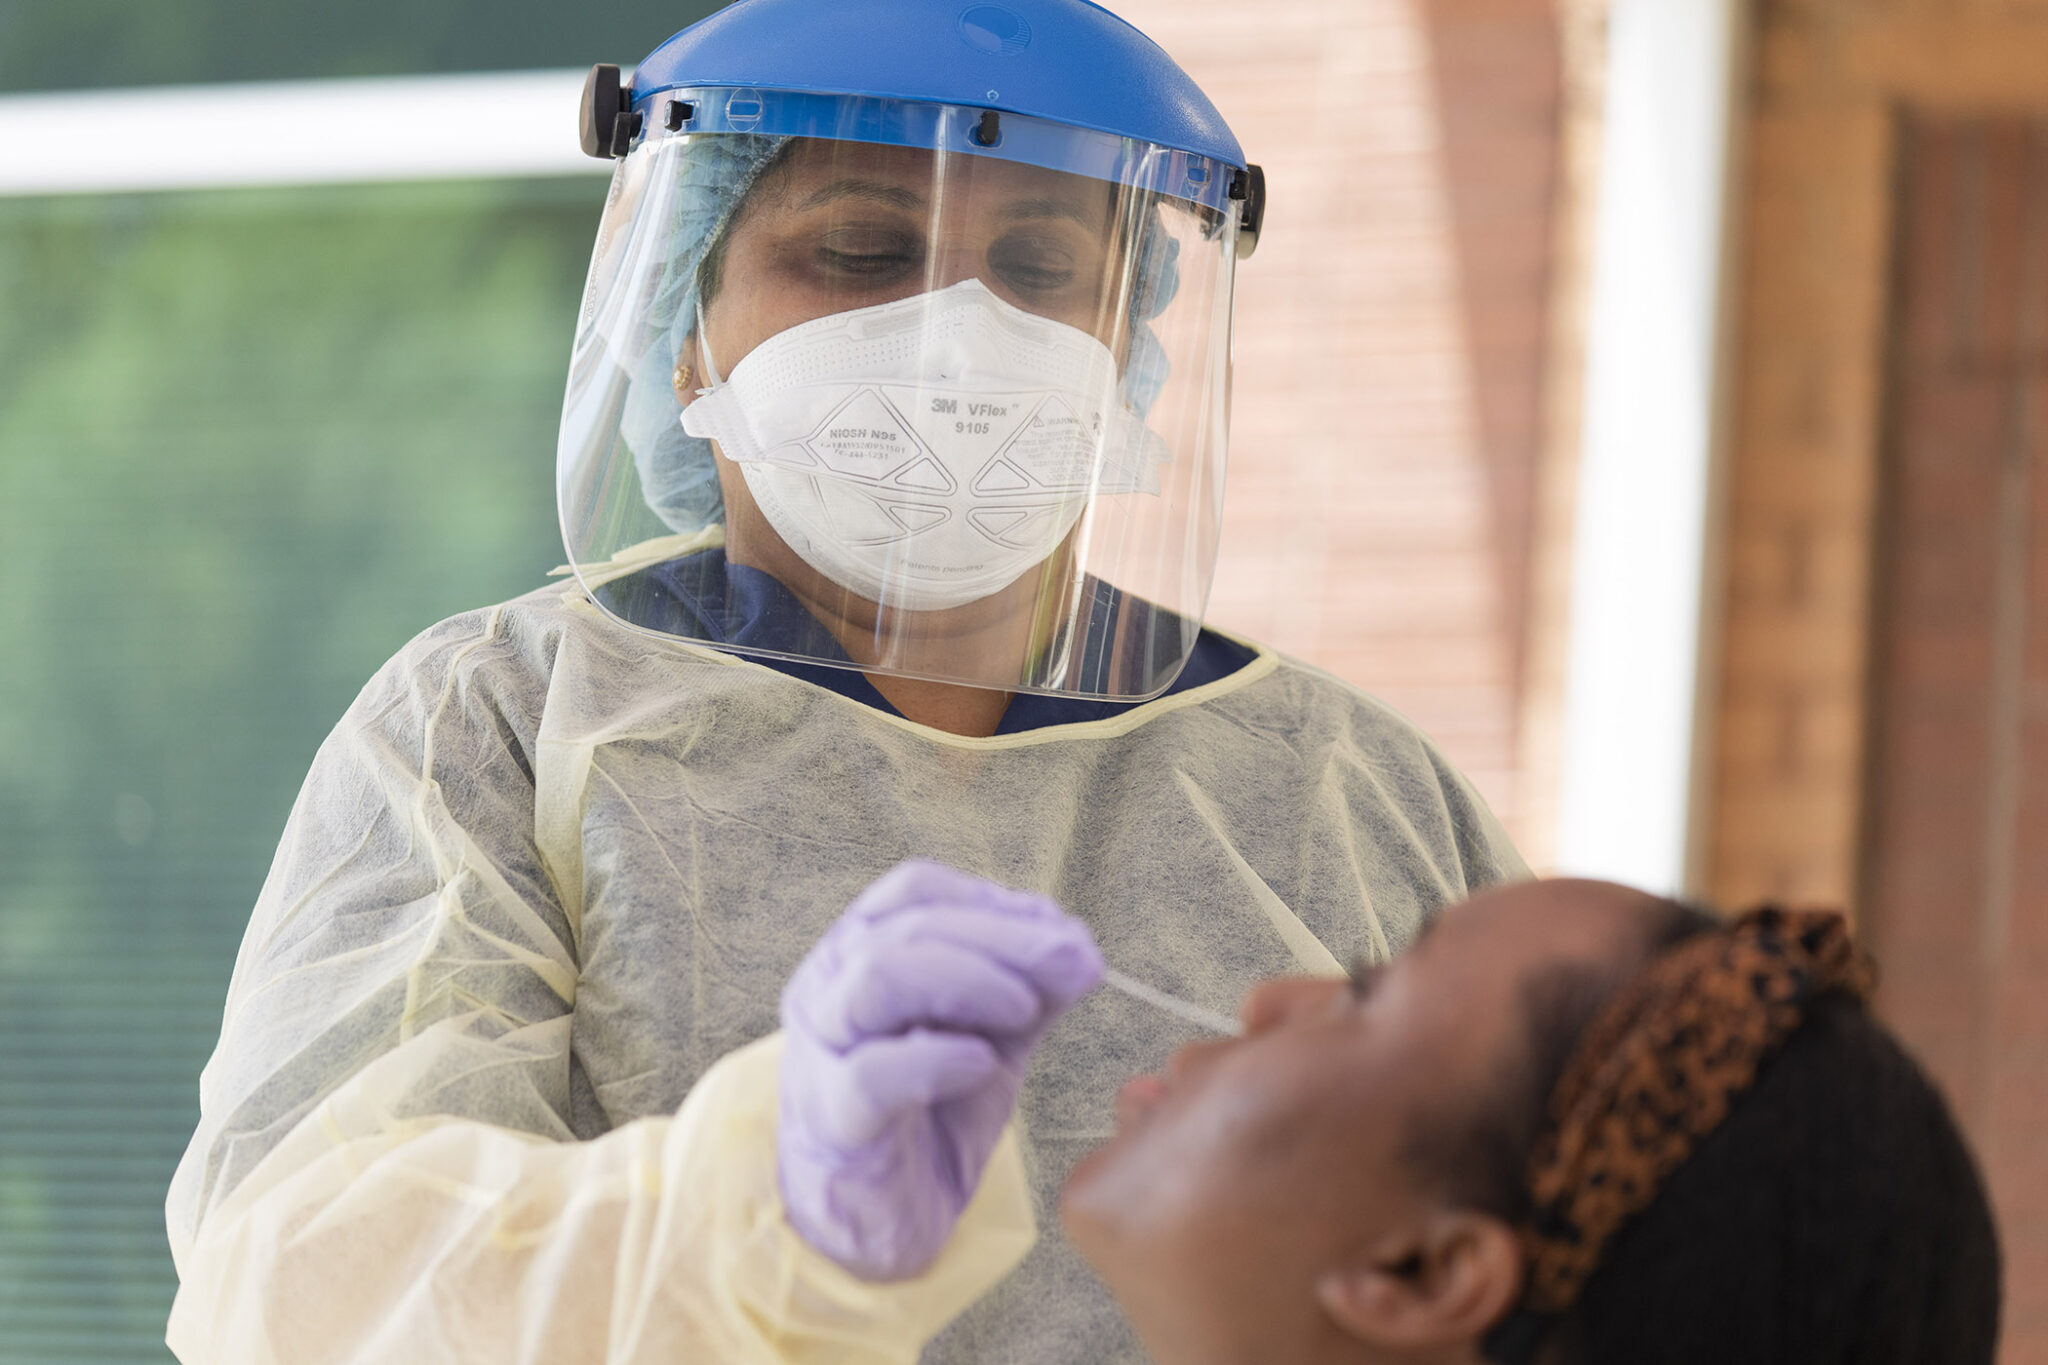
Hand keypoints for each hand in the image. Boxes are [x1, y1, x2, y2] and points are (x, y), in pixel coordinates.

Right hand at [777, 860, 1103, 1279]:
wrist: (882, 1216)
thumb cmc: (928, 1112)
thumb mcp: (991, 1036)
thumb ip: (1029, 989)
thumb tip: (1079, 948)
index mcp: (859, 952)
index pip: (917, 892)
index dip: (993, 902)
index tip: (1061, 931)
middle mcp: (828, 988)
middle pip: (908, 928)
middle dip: (1003, 938)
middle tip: (1072, 960)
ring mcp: (821, 1052)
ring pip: (880, 977)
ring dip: (970, 979)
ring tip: (1027, 1008)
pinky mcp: (832, 1121)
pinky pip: (871, 1074)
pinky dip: (935, 1058)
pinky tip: (983, 1063)